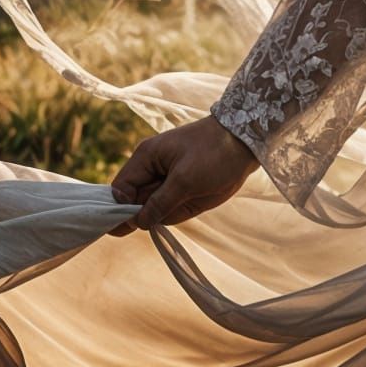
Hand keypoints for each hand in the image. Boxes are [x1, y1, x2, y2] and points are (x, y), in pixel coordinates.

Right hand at [107, 114, 258, 236]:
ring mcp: (166, 183)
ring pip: (152, 211)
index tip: (134, 222)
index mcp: (145, 159)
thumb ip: (159, 203)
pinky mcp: (181, 192)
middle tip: (174, 201)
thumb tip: (137, 222)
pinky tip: (196, 200)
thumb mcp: (186, 179)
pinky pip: (170, 212)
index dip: (121, 209)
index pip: (119, 190)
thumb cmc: (214, 152)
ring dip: (167, 213)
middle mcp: (151, 172)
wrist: (247, 144)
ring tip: (190, 195)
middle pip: (134, 203)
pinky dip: (179, 213)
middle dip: (148, 212)